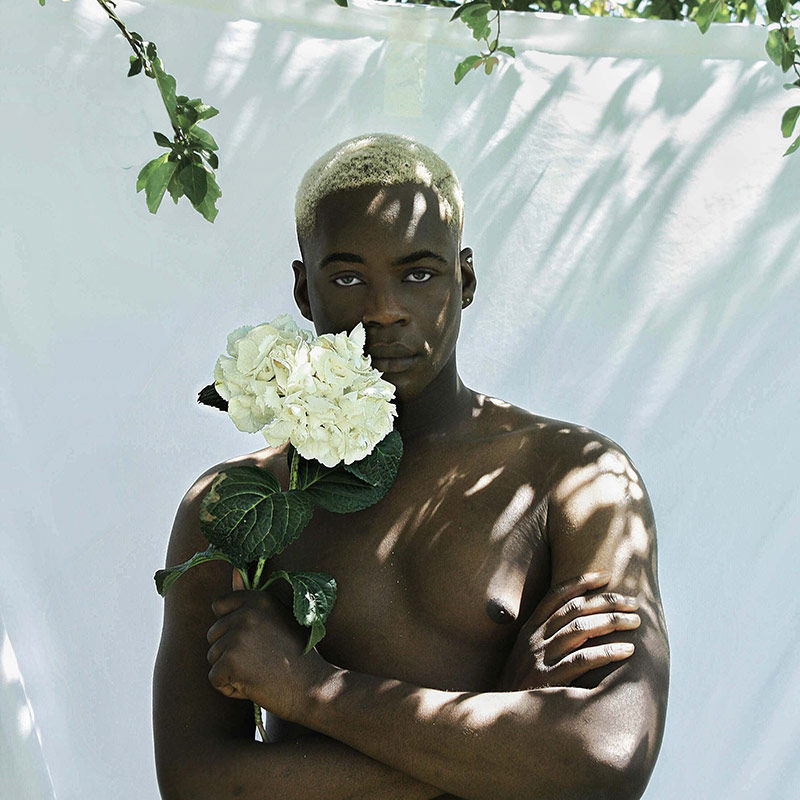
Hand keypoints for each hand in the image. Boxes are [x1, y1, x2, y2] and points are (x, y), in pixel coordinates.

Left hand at [206, 568, 331, 721]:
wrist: (312, 686)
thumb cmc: (298, 654)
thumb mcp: (278, 618)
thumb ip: (251, 598)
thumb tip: (233, 569)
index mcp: (258, 598)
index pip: (218, 606)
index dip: (231, 626)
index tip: (253, 638)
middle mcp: (246, 612)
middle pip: (213, 633)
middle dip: (230, 650)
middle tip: (261, 658)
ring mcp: (238, 635)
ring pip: (213, 656)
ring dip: (231, 670)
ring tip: (260, 671)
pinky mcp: (230, 661)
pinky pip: (215, 678)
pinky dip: (231, 688)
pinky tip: (254, 685)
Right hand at [499, 572, 639, 689]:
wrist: (505, 720)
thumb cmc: (525, 686)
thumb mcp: (528, 655)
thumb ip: (548, 638)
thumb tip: (584, 620)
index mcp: (529, 629)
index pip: (555, 595)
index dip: (580, 582)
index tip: (605, 575)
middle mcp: (533, 639)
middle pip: (574, 609)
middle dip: (606, 601)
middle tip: (633, 603)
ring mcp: (540, 658)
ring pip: (579, 630)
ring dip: (611, 622)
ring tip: (634, 622)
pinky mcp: (548, 681)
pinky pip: (582, 661)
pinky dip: (606, 653)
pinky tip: (626, 650)